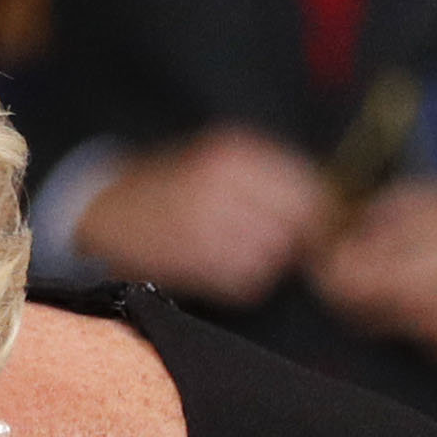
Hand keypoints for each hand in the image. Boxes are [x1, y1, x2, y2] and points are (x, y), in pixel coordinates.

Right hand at [72, 127, 334, 304]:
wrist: (103, 210)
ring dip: (264, 262)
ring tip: (236, 252)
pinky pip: (244, 282)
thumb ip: (272, 178)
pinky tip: (217, 267)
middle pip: (294, 226)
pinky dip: (240, 282)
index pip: (307, 189)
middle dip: (291, 239)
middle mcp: (221, 184)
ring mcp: (203, 224)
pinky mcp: (189, 261)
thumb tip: (332, 211)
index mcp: (234, 154)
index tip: (308, 226)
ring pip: (271, 256)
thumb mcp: (218, 161)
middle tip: (272, 242)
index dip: (314, 213)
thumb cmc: (174, 187)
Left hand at [314, 177, 436, 365]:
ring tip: (420, 257)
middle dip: (355, 281)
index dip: (325, 263)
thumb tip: (350, 226)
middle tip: (364, 249)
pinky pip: (425, 332)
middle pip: (358, 309)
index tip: (325, 245)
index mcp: (412, 276)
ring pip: (391, 321)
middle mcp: (423, 317)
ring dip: (391, 294)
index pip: (338, 284)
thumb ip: (384, 216)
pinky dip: (425, 309)